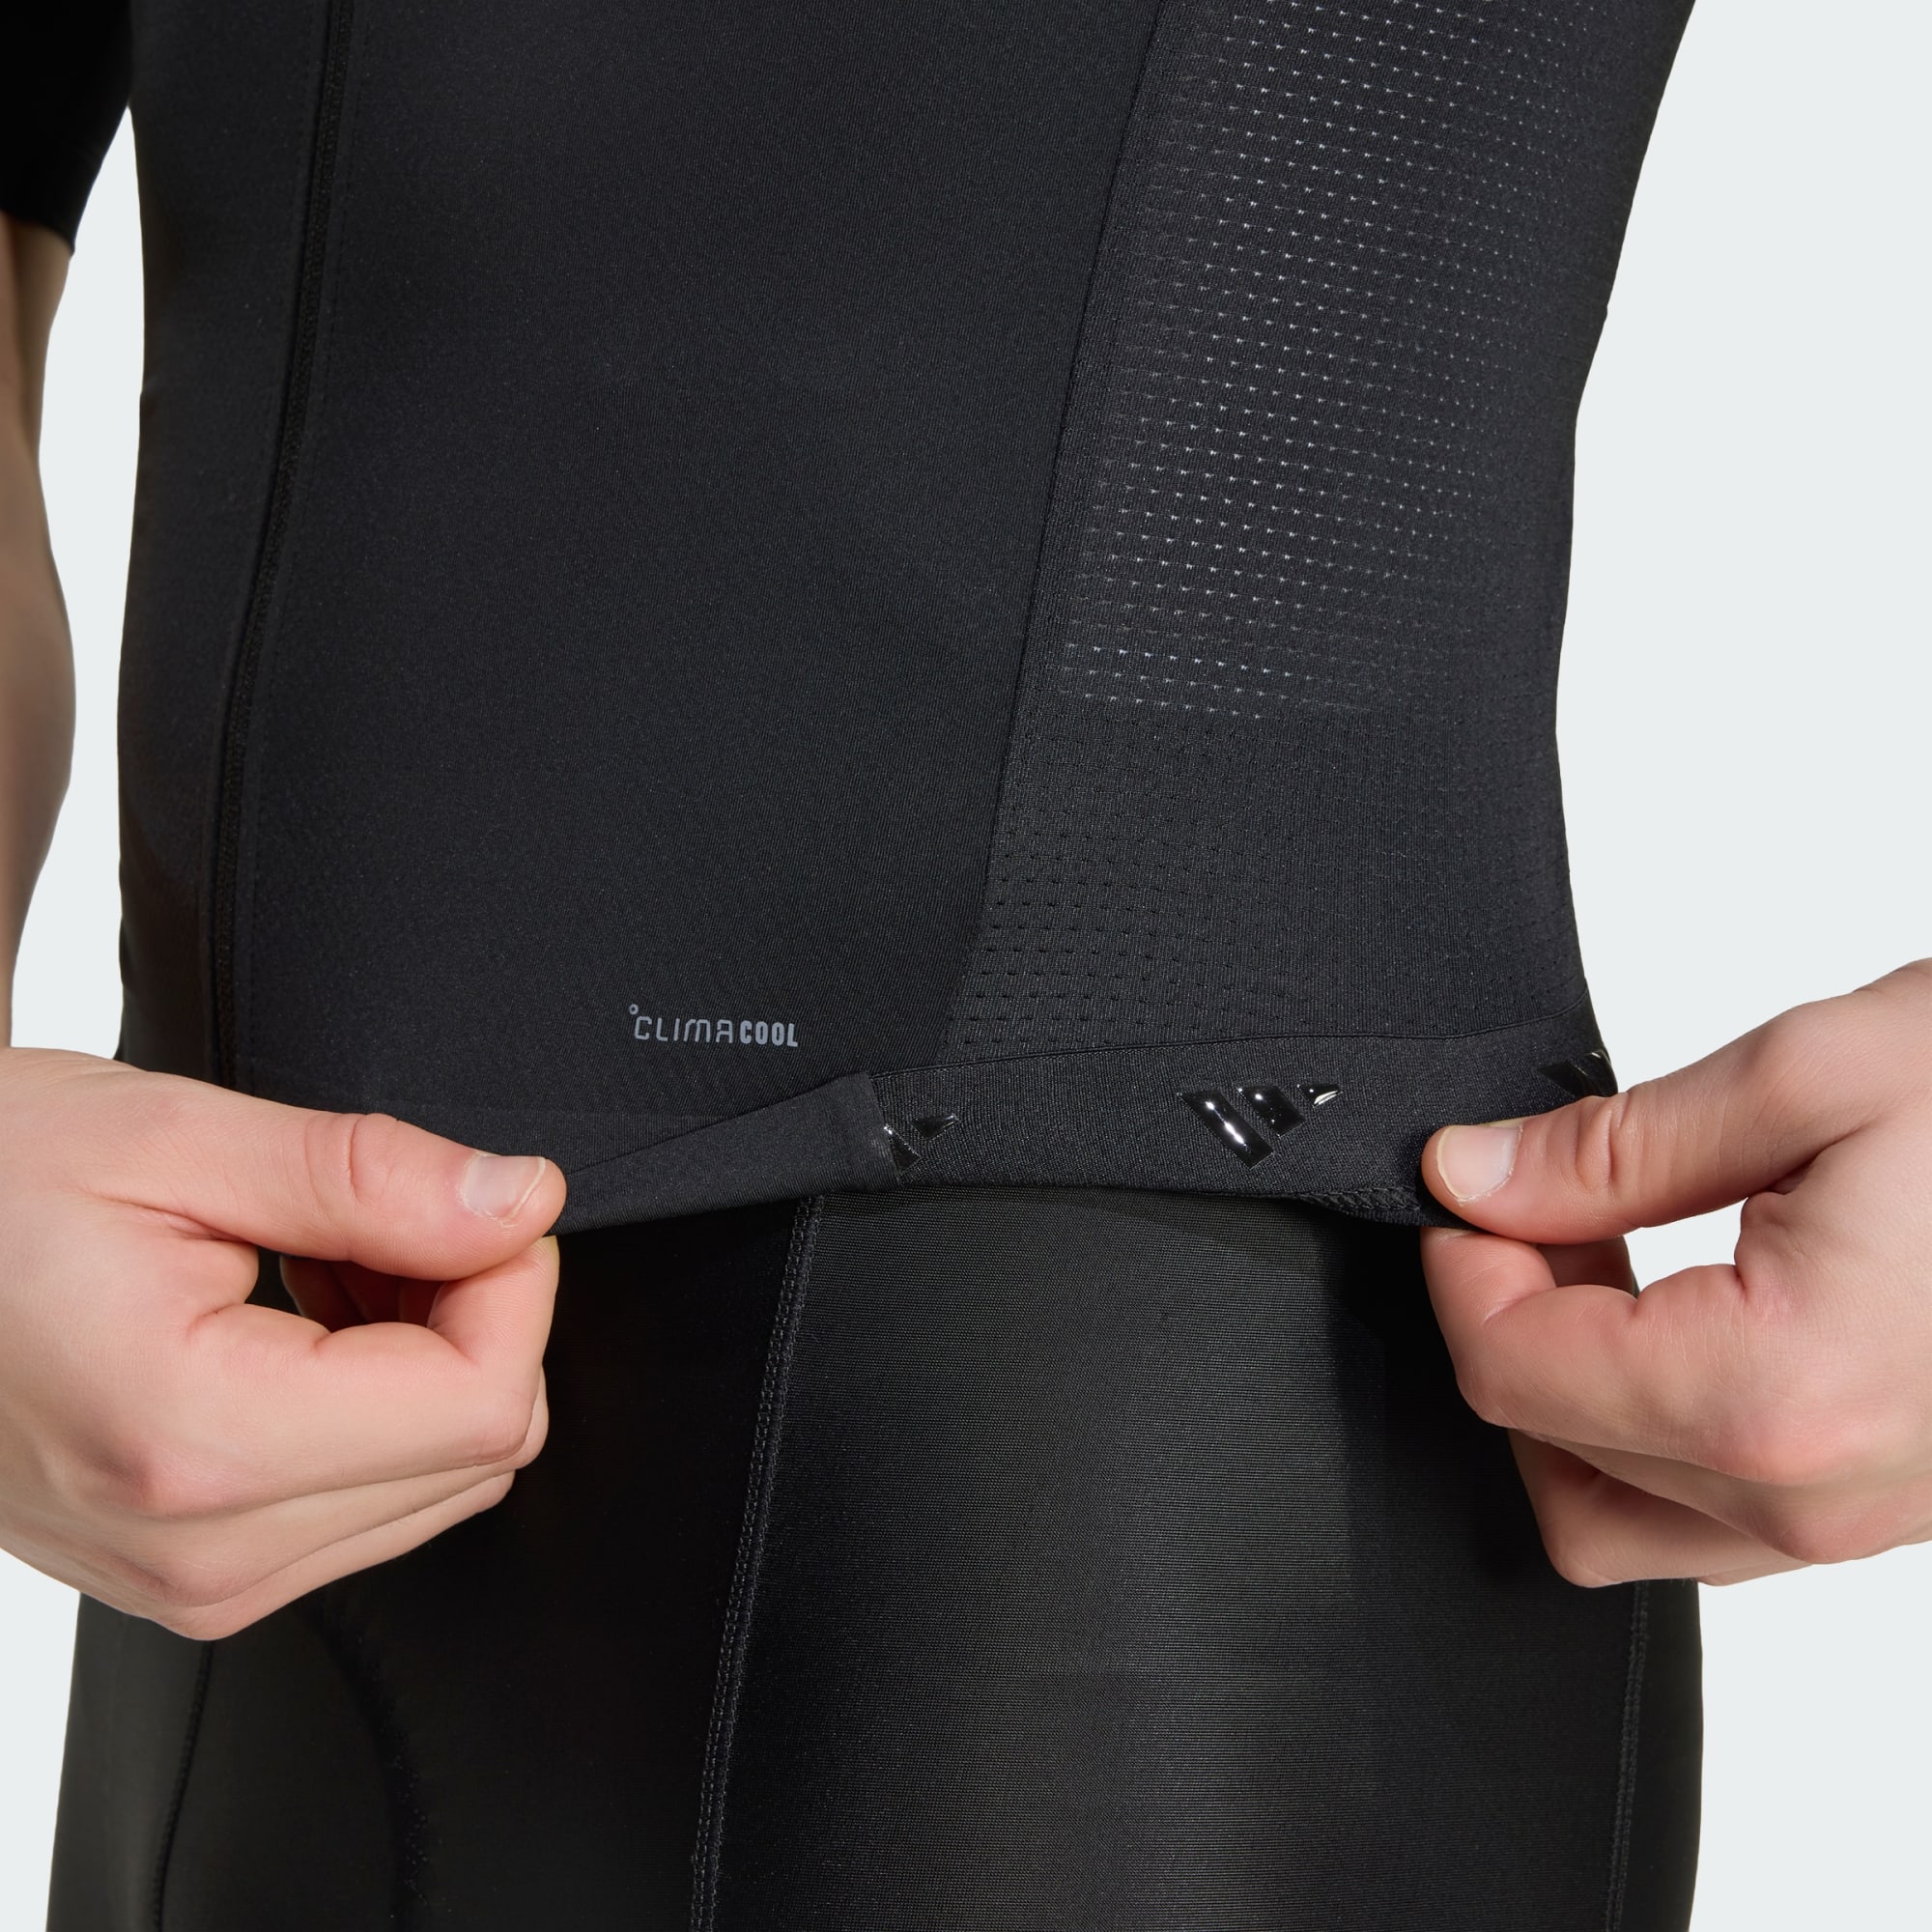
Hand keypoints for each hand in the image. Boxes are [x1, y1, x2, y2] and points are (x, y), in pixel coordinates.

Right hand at [0, 1048, 563, 1636]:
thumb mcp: (177, 1140)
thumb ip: (373, 1180)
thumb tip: (521, 1203)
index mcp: (196, 1444)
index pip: (486, 1400)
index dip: (511, 1278)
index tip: (465, 1202)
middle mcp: (201, 1551)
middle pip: (480, 1448)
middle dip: (467, 1314)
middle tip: (363, 1225)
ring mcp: (191, 1583)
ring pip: (440, 1479)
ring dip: (417, 1359)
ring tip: (310, 1268)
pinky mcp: (189, 1576)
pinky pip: (365, 1501)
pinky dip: (368, 1404)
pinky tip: (292, 1324)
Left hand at [1419, 961, 1931, 1586]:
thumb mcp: (1811, 1077)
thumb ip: (1609, 1150)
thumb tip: (1474, 1177)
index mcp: (1778, 1396)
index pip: (1512, 1375)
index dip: (1461, 1268)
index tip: (1466, 1187)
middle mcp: (1816, 1498)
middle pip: (1547, 1457)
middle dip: (1508, 1324)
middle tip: (1536, 1206)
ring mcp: (1864, 1524)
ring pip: (1618, 1512)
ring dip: (1572, 1387)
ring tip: (1606, 1251)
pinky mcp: (1894, 1507)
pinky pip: (1712, 1510)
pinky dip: (1653, 1420)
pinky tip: (1680, 1302)